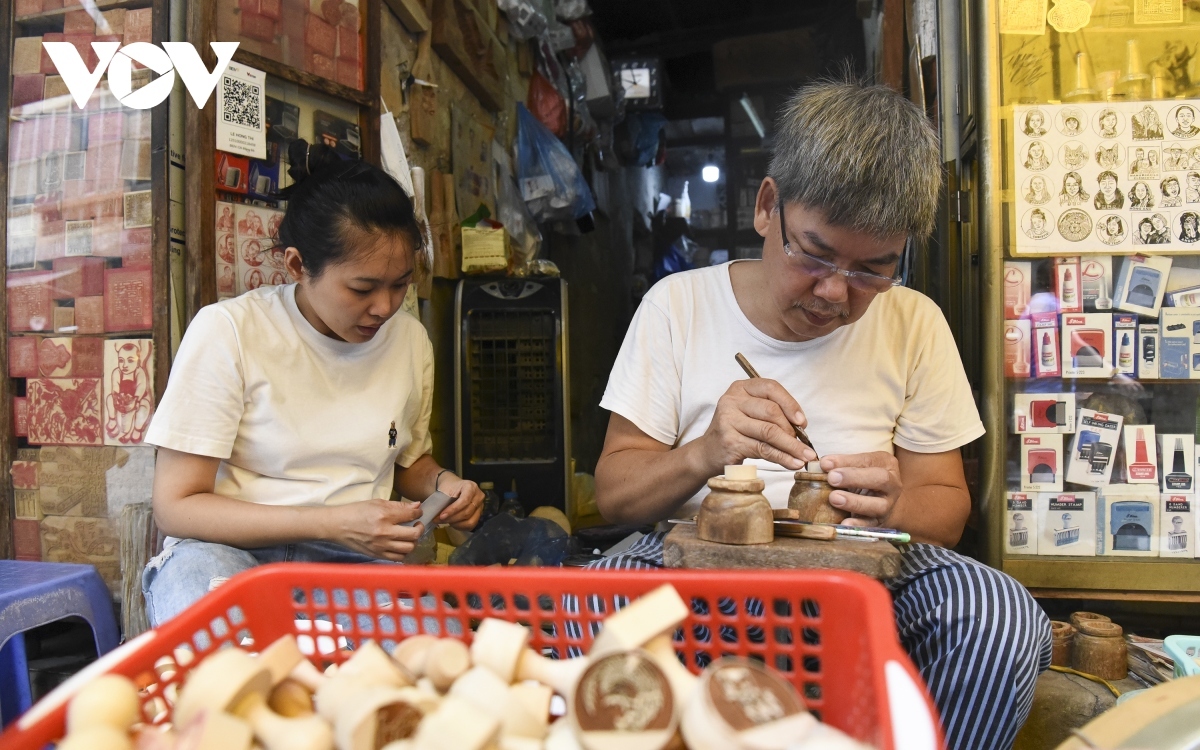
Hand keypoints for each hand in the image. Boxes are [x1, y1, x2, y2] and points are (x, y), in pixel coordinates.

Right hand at [326, 498, 422, 560]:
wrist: (338, 526)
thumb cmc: (356, 512)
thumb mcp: (377, 503)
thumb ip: (398, 505)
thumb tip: (417, 506)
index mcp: (384, 516)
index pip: (411, 515)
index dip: (418, 512)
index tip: (418, 512)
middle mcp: (384, 532)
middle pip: (414, 534)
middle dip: (419, 528)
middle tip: (416, 524)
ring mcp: (381, 546)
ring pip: (409, 548)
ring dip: (413, 541)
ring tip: (409, 535)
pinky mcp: (377, 555)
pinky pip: (398, 558)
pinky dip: (403, 552)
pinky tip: (401, 545)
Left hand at [434, 474, 484, 529]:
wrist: (452, 487)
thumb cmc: (448, 488)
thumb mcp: (444, 490)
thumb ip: (442, 502)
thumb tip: (437, 516)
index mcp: (471, 487)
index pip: (465, 501)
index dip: (453, 510)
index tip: (442, 516)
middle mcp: (479, 496)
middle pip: (467, 512)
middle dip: (452, 518)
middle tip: (439, 520)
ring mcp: (480, 506)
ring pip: (470, 521)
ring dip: (456, 524)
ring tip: (445, 521)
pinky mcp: (478, 515)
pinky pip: (471, 526)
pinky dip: (460, 526)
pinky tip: (452, 523)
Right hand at [699, 378, 816, 470]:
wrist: (708, 452)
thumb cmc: (735, 431)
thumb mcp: (751, 414)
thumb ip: (772, 414)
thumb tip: (801, 427)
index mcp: (740, 388)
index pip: (770, 388)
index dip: (790, 404)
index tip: (802, 421)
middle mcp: (732, 400)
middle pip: (771, 411)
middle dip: (791, 429)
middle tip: (802, 444)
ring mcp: (729, 420)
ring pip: (769, 432)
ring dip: (791, 446)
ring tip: (804, 457)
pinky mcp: (730, 441)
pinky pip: (763, 449)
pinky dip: (782, 457)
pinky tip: (793, 463)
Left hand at [820, 452, 901, 527]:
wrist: (879, 502)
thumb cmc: (862, 478)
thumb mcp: (856, 465)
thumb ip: (840, 463)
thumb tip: (821, 463)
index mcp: (886, 464)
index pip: (867, 460)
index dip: (846, 461)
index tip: (825, 463)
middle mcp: (892, 484)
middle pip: (880, 479)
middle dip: (854, 477)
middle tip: (832, 478)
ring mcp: (888, 505)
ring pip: (878, 505)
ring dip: (854, 502)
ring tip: (834, 498)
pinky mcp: (880, 522)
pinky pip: (870, 525)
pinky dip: (857, 524)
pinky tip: (844, 522)